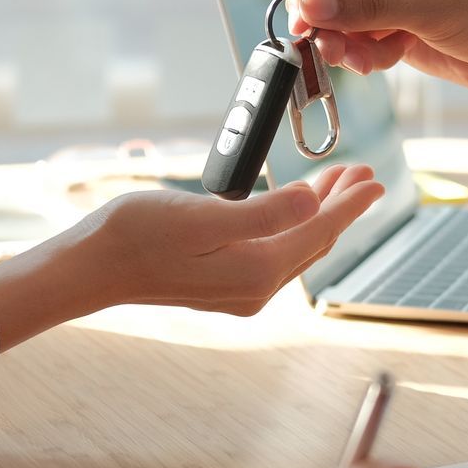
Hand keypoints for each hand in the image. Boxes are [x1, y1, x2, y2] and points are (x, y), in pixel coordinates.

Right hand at [0, 163, 383, 350]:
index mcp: (257, 271)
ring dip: (317, 215)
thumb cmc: (137, 235)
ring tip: (333, 185)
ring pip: (296, 248)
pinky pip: (274, 254)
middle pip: (314, 242)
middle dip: (340, 207)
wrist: (91, 267)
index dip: (351, 204)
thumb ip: (263, 212)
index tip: (376, 179)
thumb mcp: (203, 215)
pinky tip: (290, 209)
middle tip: (361, 174)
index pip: (320, 231)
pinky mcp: (223, 286)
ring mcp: (239, 292)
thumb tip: (313, 203)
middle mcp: (255, 289)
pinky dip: (291, 227)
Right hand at [289, 0, 467, 158]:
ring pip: (334, 9)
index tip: (301, 17)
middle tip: (326, 48)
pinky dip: (359, 51)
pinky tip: (384, 61)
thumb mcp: (429, 11)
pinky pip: (350, 31)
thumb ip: (367, 8)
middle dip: (326, 17)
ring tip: (363, 62)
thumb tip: (310, 4)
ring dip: (342, 40)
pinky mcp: (386, 13)